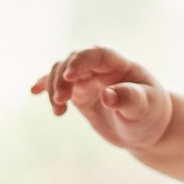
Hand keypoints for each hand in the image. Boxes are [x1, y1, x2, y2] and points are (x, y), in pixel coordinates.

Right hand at [31, 46, 173, 154]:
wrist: (145, 129)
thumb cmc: (149, 114)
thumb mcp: (144, 108)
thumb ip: (127, 98)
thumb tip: (107, 95)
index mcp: (119, 65)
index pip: (96, 54)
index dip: (81, 61)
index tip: (69, 76)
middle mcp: (100, 68)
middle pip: (73, 61)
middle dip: (62, 79)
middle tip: (60, 101)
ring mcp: (87, 80)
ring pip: (61, 72)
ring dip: (54, 87)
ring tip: (58, 111)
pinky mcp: (79, 94)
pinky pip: (58, 84)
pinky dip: (45, 85)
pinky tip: (34, 91)